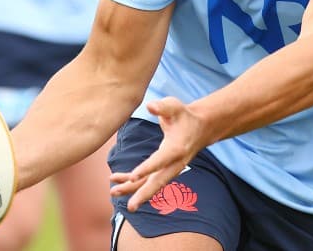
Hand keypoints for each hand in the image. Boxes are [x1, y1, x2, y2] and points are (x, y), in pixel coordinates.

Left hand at [109, 97, 209, 211]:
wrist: (199, 128)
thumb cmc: (183, 115)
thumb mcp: (175, 106)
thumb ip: (162, 107)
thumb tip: (150, 106)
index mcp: (176, 149)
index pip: (160, 161)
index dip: (147, 168)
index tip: (133, 176)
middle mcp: (174, 164)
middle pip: (157, 181)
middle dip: (142, 193)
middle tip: (130, 206)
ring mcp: (169, 169)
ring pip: (150, 184)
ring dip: (132, 190)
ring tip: (113, 192)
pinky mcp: (163, 169)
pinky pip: (147, 179)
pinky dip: (132, 182)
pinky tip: (116, 181)